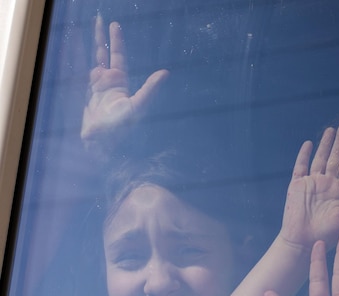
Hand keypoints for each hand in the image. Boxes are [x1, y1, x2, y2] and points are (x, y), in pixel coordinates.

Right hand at [81, 15, 168, 152]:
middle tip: (100, 19)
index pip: (119, 56)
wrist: (103, 145)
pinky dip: (85, 68)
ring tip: (88, 32)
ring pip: (95, 63)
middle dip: (103, 38)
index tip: (114, 25)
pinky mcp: (91, 98)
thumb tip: (166, 72)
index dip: (116, 41)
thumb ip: (150, 89)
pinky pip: (87, 78)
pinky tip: (84, 62)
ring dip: (93, 49)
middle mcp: (111, 84)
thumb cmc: (122, 128)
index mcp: (121, 83)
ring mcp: (100, 90)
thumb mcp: (139, 106)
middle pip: (106, 55)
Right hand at [279, 125, 338, 249]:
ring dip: (325, 144)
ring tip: (331, 130)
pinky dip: (304, 155)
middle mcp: (329, 184)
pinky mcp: (297, 185)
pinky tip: (309, 143)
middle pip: (336, 159)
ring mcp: (313, 183)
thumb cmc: (328, 235)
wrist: (303, 243)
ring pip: (320, 158)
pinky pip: (301, 166)